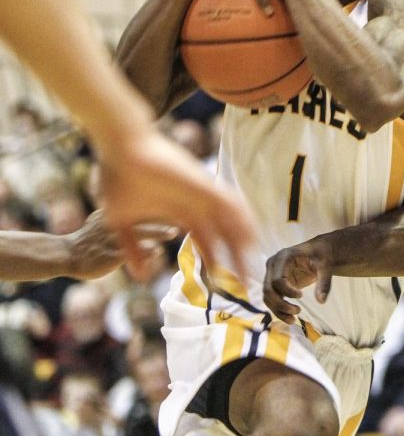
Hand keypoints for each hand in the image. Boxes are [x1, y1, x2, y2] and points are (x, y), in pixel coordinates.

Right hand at [64, 210, 173, 280]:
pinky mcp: (109, 257)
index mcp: (110, 211)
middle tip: (182, 215)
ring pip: (139, 234)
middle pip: (142, 216)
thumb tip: (147, 215)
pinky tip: (156, 252)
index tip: (177, 202)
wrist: (65, 254)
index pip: (137, 203)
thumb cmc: (89, 239)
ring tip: (173, 233)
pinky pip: (132, 254)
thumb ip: (125, 217)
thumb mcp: (104, 220)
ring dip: (158, 232)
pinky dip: (146, 253)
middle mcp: (111, 222)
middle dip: (163, 216)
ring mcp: (110, 239)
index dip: (158, 202)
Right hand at [96, 127, 255, 278]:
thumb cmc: (118, 180)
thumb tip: (140, 277)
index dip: (216, 264)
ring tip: (253, 263)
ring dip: (242, 242)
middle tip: (244, 284)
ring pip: (231, 222)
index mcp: (182, 214)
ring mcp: (201, 194)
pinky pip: (229, 201)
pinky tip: (251, 234)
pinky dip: (242, 217)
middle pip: (223, 237)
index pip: (207, 243)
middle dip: (234, 260)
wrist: (119, 149)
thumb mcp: (123, 224)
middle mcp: (196, 206)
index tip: (224, 286)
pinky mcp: (202, 183)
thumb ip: (133, 250)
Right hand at [264, 237, 333, 321]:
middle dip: (280, 304)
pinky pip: (271, 299)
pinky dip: (278, 310)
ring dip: (278, 310)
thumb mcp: (326, 266)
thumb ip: (324, 282)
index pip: (277, 279)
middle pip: (268, 289)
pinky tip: (290, 318)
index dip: (287, 291)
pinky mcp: (274, 283)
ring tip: (294, 319)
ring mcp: (271, 274)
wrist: (319, 251)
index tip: (301, 295)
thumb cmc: (322, 255)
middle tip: (297, 311)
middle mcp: (273, 264)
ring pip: (267, 297)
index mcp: (283, 257)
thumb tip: (322, 301)